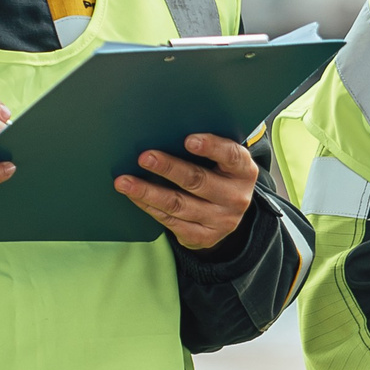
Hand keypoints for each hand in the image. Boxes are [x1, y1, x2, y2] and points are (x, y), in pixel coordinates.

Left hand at [117, 135, 258, 250]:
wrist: (227, 215)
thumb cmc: (218, 175)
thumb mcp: (223, 162)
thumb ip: (207, 149)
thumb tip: (166, 133)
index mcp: (244, 171)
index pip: (231, 156)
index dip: (211, 147)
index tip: (188, 140)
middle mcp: (236, 197)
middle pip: (198, 181)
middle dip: (169, 168)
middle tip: (144, 157)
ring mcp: (221, 220)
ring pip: (178, 204)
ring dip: (148, 192)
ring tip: (125, 182)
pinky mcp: (204, 237)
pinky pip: (171, 222)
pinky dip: (149, 207)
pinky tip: (135, 197)